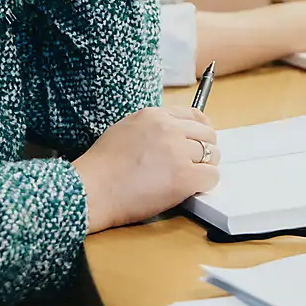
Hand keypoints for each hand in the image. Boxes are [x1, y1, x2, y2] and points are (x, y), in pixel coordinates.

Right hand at [72, 107, 219, 232]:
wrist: (93, 189)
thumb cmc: (101, 167)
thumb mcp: (125, 129)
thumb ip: (151, 128)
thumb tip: (172, 135)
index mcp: (154, 115)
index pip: (194, 115)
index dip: (201, 130)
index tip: (201, 141)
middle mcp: (169, 128)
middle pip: (208, 135)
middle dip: (206, 150)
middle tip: (196, 165)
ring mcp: (178, 151)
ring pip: (212, 156)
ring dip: (205, 167)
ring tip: (190, 179)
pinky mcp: (184, 177)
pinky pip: (211, 177)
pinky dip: (204, 184)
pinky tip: (190, 190)